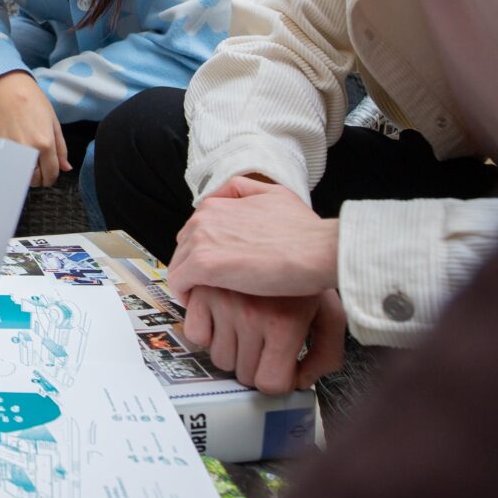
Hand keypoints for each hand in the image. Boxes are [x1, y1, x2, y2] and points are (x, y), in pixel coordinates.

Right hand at [0, 73, 69, 186]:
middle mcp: (28, 149)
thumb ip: (61, 149)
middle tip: (39, 170)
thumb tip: (66, 168)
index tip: (50, 175)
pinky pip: (8, 163)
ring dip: (26, 174)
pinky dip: (13, 164)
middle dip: (40, 178)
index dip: (52, 178)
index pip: (51, 173)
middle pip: (35, 179)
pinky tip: (16, 155)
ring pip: (20, 174)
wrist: (9, 88)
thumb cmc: (34, 101)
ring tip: (28, 164)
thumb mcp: (54, 123)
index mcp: (45, 144)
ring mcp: (11, 148)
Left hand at [168, 175, 339, 298]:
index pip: (193, 233)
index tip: (215, 269)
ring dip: (190, 284)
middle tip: (212, 288)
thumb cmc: (305, 230)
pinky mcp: (204, 265)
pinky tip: (202, 306)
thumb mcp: (274, 195)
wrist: (319, 251)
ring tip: (209, 300)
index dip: (203, 252)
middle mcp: (202, 219)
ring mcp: (201, 241)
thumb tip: (224, 197)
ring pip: (178, 266)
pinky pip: (179, 283)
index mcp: (216, 205)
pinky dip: (186, 296)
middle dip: (194, 268)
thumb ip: (244, 191)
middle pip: (183, 250)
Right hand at [182, 285, 345, 394]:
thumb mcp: (331, 316)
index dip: (277, 379)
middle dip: (255, 366)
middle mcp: (252, 315)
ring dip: (232, 351)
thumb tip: (300, 382)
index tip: (280, 369)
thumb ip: (325, 356)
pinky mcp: (203, 289)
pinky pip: (195, 333)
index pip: (270, 382)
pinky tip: (221, 320)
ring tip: (244, 334)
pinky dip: (205, 332)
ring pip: (218, 357)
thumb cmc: (311, 276)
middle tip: (264, 350)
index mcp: (284, 325)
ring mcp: (225, 301)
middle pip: (243, 373)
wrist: (292, 236)